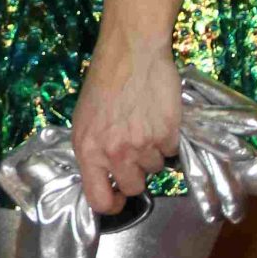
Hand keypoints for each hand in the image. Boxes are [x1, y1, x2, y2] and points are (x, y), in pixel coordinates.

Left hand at [69, 34, 181, 216]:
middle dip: (137, 174)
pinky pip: (171, 150)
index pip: (99, 200)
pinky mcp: (166, 133)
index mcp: (87, 150)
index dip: (112, 204)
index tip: (119, 197)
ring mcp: (142, 145)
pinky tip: (158, 116)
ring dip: (153, 152)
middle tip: (136, 150)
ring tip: (145, 124)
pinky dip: (168, 138)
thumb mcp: (85, 120)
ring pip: (155, 168)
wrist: (131, 52)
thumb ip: (93, 151)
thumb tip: (104, 177)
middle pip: (133, 187)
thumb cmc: (104, 83)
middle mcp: (113, 152)